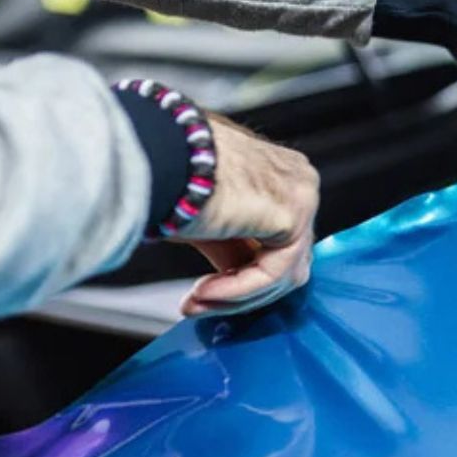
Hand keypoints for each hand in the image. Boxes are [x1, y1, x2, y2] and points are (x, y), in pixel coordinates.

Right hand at [172, 113, 317, 317]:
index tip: (202, 295)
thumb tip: (235, 276)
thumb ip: (232, 244)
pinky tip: (203, 292)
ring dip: (236, 296)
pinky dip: (239, 290)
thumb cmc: (165, 169)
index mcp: (282, 172)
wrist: (153, 151)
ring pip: (284, 273)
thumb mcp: (208, 217)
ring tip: (196, 301)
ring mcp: (302, 194)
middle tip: (196, 305)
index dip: (243, 276)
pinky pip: (273, 272)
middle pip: (288, 259)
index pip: (281, 241)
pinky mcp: (294, 213)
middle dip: (241, 291)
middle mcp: (299, 179)